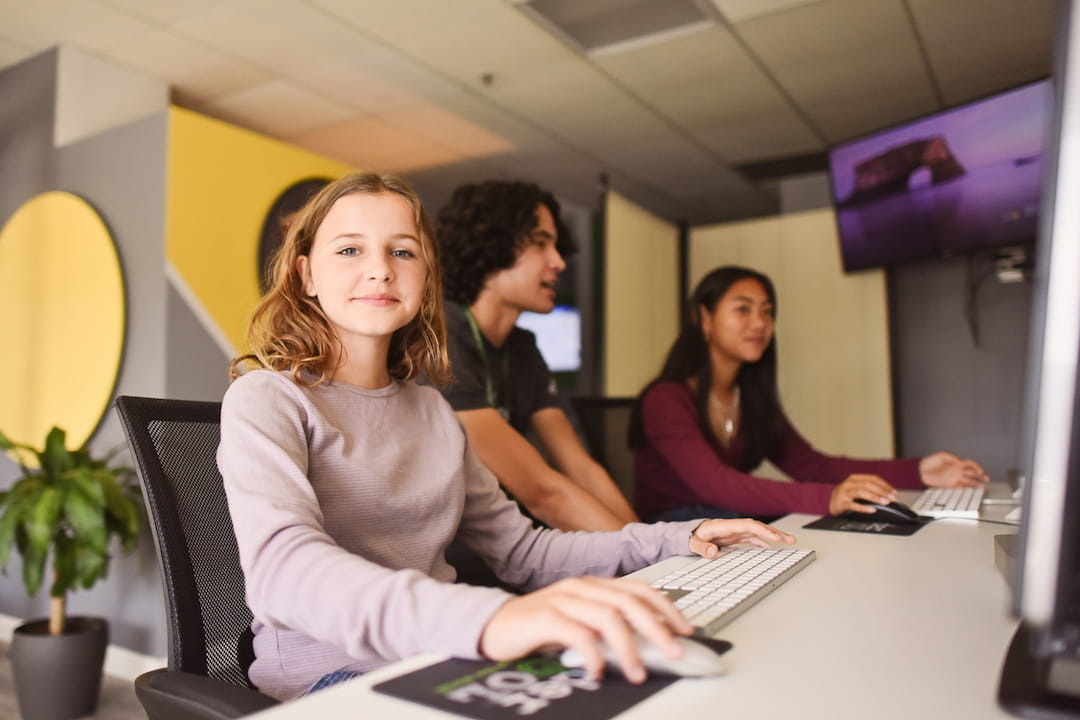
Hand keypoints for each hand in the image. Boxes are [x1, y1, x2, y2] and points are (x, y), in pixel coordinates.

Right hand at [478, 576, 690, 683]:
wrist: (492, 626)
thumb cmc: (538, 629)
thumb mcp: (579, 624)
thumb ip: (607, 628)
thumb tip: (650, 646)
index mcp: (593, 585)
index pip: (639, 589)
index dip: (665, 608)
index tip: (685, 630)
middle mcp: (580, 587)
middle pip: (629, 602)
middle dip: (657, 628)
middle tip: (674, 652)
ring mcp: (561, 599)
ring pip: (608, 617)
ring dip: (628, 647)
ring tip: (637, 672)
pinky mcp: (543, 617)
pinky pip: (576, 633)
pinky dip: (593, 654)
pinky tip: (599, 671)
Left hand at [688, 518, 795, 557]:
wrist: (686, 534)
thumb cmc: (689, 537)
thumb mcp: (691, 543)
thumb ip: (700, 547)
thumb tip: (712, 553)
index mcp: (723, 526)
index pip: (748, 526)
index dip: (763, 531)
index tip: (776, 538)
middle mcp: (731, 527)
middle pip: (757, 527)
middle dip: (774, 532)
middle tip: (791, 539)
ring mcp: (734, 532)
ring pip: (757, 532)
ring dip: (772, 536)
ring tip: (788, 541)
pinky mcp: (733, 537)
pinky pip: (751, 538)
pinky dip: (762, 541)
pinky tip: (771, 547)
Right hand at [828, 473, 897, 514]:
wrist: (826, 500)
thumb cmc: (844, 495)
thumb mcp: (855, 487)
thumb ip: (868, 488)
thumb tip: (887, 495)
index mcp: (855, 478)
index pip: (873, 478)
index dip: (885, 485)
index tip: (894, 492)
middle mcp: (849, 483)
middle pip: (868, 484)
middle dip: (882, 491)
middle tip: (892, 498)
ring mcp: (845, 493)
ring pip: (862, 492)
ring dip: (875, 497)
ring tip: (885, 502)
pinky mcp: (841, 503)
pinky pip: (853, 505)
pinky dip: (864, 507)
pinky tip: (872, 509)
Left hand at [919, 451, 988, 487]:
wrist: (921, 471)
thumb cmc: (930, 462)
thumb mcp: (942, 456)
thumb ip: (953, 458)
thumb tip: (961, 461)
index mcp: (957, 463)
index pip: (970, 464)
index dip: (976, 467)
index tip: (980, 470)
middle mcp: (957, 470)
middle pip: (971, 473)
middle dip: (980, 476)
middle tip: (986, 478)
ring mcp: (954, 478)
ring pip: (968, 481)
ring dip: (976, 483)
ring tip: (983, 486)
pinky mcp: (950, 485)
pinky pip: (961, 487)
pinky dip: (967, 488)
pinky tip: (973, 489)